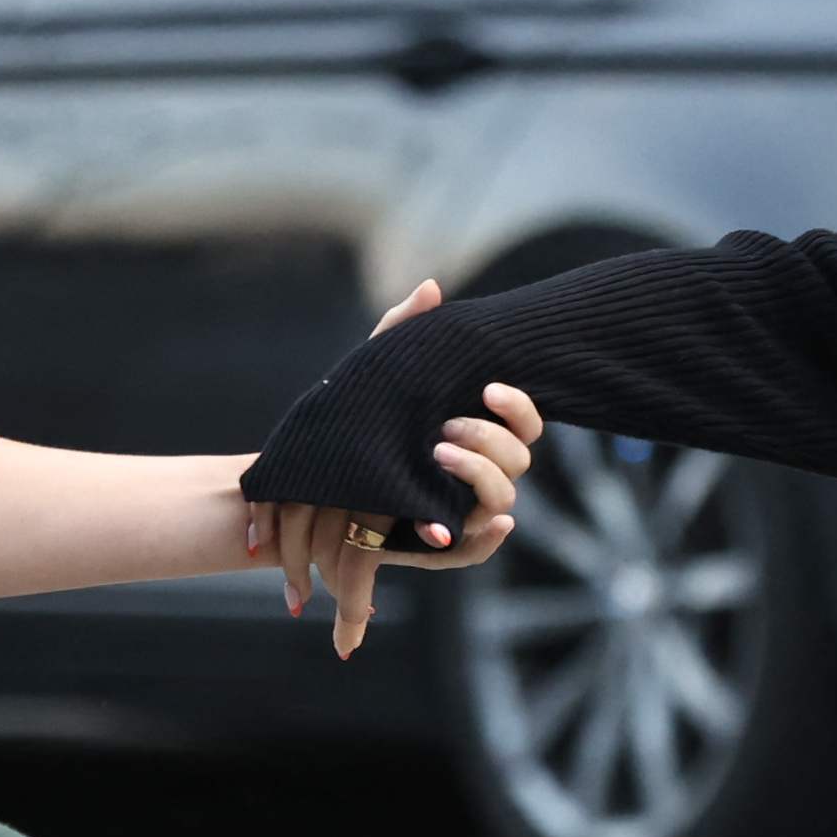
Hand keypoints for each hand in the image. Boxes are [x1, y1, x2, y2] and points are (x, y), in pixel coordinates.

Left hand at [245, 280, 544, 659]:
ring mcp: (462, 508)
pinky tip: (456, 522)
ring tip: (436, 454)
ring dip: (480, 477)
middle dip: (488, 439)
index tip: (488, 390)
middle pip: (518, 459)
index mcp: (477, 429)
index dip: (518, 408)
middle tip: (443, 428)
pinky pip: (474, 549)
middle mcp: (479, 469)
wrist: (311, 479)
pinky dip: (482, 541)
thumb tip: (431, 288)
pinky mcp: (437, 542)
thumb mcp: (375, 370)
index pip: (524, 423)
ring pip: (503, 500)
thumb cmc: (355, 417)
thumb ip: (402, 328)